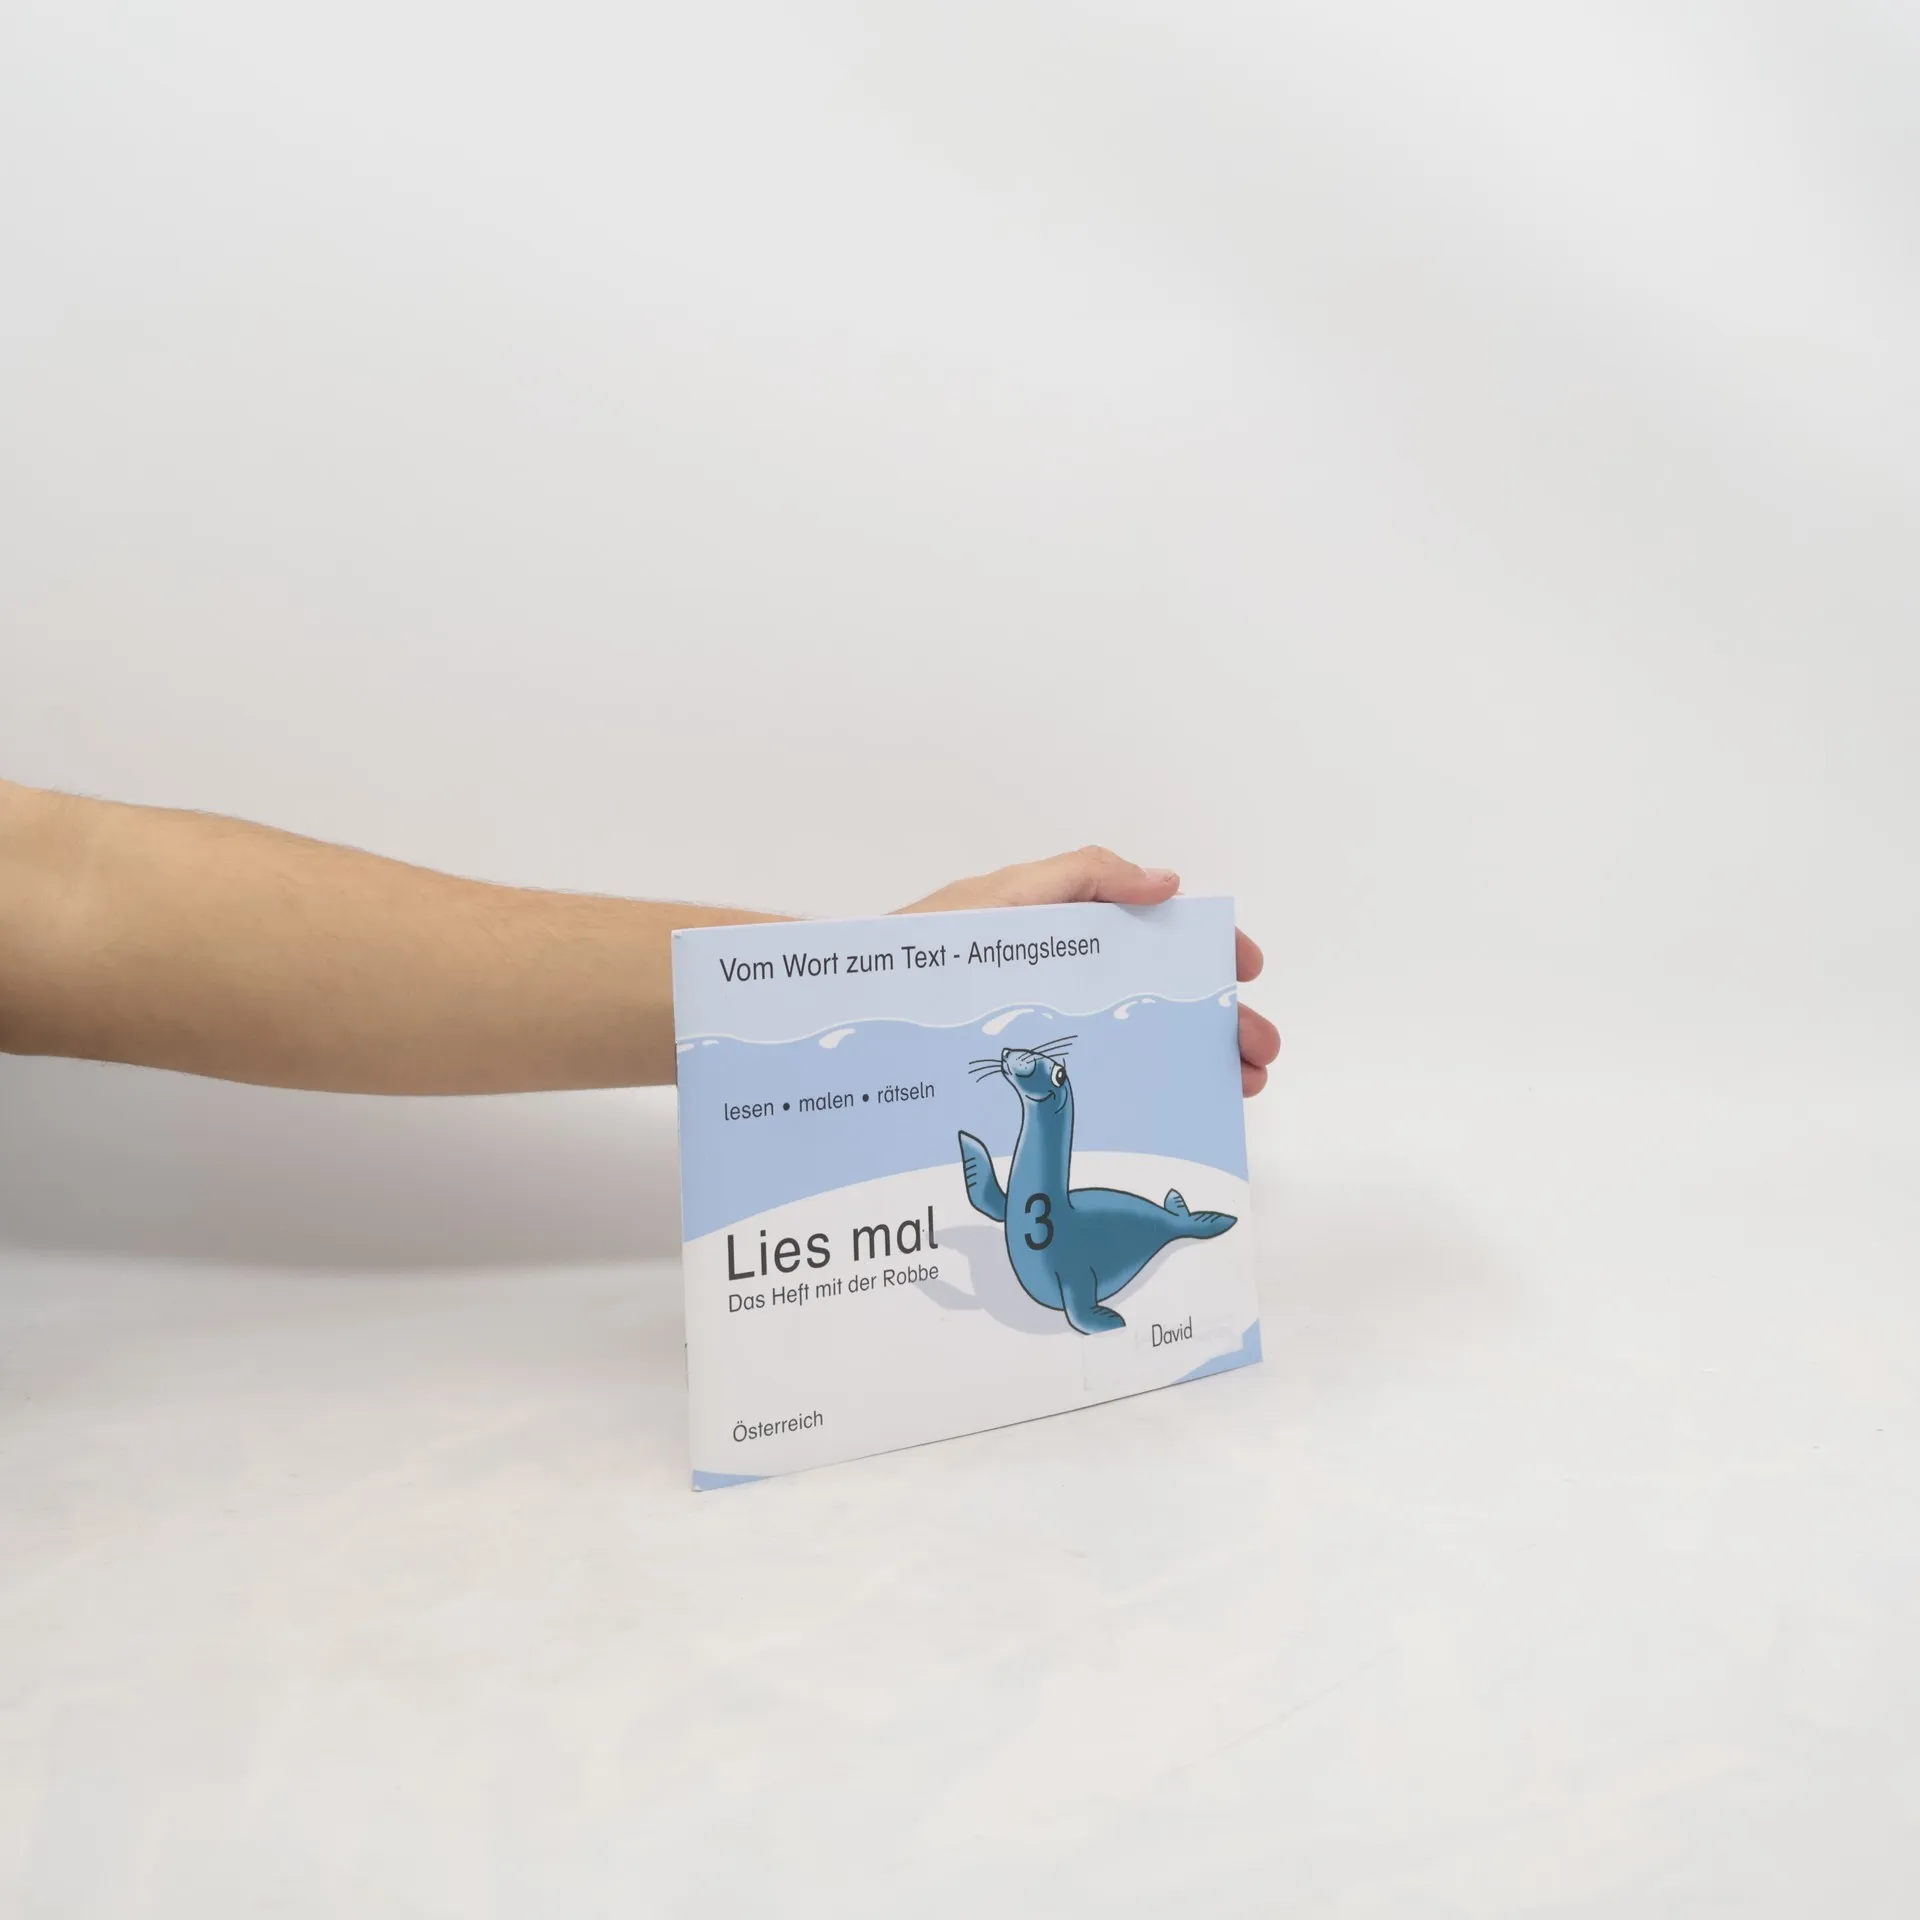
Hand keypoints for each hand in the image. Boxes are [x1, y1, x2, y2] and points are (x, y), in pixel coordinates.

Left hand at [897, 846, 1280, 1096]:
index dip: (1205, 950)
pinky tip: (1168, 1113)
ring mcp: (1047, 1029)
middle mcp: (1064, 981)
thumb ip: (1084, 876)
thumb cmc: (919, 949)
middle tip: (1257, 1054)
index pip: (1153, 936)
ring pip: (1139, 1044)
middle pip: (1160, 999)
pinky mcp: (1024, 1077)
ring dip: (1194, 1062)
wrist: (847, 1010)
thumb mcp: (1003, 899)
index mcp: (1065, 932)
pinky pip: (1098, 1082)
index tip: (1245, 968)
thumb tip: (1165, 882)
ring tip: (1233, 1088)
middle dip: (1218, 1022)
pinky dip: (1144, 1093)